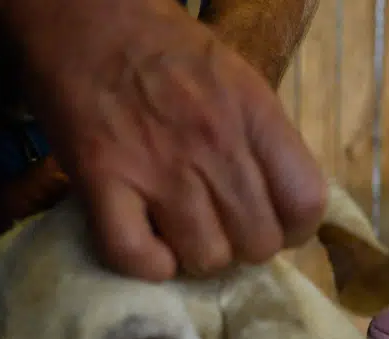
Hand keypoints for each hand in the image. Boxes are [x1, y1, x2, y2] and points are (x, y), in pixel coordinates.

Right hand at [2, 0, 326, 280]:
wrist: (83, 16)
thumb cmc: (163, 49)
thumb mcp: (236, 79)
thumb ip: (261, 140)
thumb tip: (278, 205)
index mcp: (253, 113)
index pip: (305, 202)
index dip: (294, 228)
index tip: (272, 222)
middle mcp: (214, 143)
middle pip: (258, 243)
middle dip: (241, 246)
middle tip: (218, 226)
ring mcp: (157, 166)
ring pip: (205, 258)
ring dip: (193, 256)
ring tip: (178, 231)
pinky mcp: (102, 181)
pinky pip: (137, 259)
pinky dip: (145, 265)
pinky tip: (144, 243)